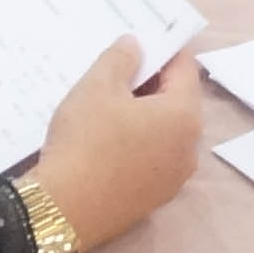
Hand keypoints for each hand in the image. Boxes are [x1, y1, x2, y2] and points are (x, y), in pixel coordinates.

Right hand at [31, 36, 202, 252]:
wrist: (62, 210)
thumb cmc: (85, 140)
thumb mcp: (97, 86)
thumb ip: (121, 58)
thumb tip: (135, 45)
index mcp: (185, 116)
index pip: (184, 68)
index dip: (162, 49)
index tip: (138, 42)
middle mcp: (190, 149)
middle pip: (178, 101)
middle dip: (152, 83)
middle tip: (118, 71)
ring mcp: (174, 179)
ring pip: (166, 132)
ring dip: (144, 114)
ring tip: (109, 105)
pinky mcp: (154, 199)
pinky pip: (154, 158)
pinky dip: (138, 143)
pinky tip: (108, 140)